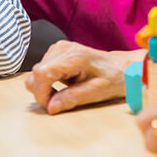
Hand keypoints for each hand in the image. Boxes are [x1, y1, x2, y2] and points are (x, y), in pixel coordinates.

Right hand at [25, 41, 142, 113]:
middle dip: (42, 93)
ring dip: (45, 88)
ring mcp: (58, 48)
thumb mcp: (95, 92)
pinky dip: (47, 82)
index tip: (52, 106)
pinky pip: (41, 70)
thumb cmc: (112, 78)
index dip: (42, 93)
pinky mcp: (56, 52)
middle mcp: (62, 48)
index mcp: (74, 56)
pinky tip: (64, 84)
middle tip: (61, 102)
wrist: (120, 66)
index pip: (42, 73)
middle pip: (35, 74)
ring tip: (66, 93)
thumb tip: (50, 108)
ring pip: (35, 73)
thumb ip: (72, 98)